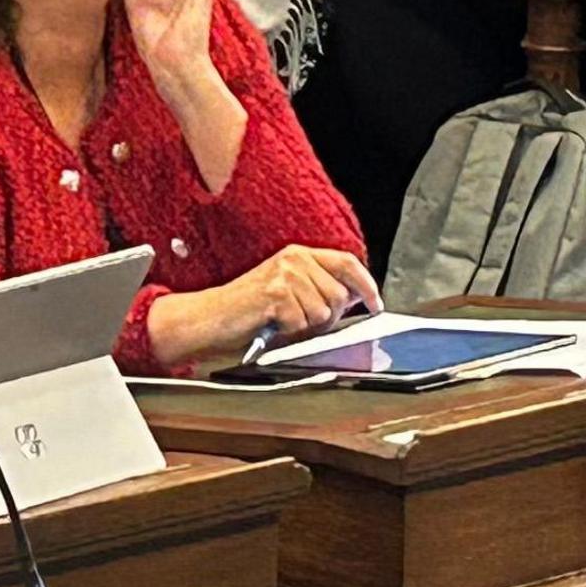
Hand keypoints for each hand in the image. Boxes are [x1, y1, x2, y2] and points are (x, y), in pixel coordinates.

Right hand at [162, 244, 385, 370]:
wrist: (210, 317)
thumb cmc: (248, 310)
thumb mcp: (288, 291)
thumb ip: (320, 289)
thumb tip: (355, 299)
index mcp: (298, 254)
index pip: (346, 262)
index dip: (365, 284)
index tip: (375, 304)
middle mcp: (294, 258)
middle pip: (338, 296)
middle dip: (326, 317)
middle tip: (298, 321)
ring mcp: (285, 275)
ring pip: (323, 313)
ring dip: (306, 326)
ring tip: (281, 322)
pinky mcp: (277, 294)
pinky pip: (303, 324)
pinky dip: (289, 332)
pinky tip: (271, 325)